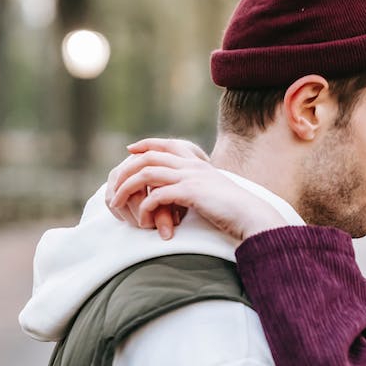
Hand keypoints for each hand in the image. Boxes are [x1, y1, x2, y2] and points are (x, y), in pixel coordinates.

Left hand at [107, 143, 284, 243]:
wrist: (252, 216)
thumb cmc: (236, 209)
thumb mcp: (215, 192)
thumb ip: (200, 187)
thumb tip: (188, 193)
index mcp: (197, 163)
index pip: (166, 145)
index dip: (146, 145)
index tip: (130, 151)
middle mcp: (192, 166)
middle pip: (148, 157)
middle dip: (126, 170)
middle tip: (113, 186)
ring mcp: (190, 177)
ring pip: (146, 173)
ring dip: (127, 188)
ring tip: (117, 203)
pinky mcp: (190, 193)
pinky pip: (157, 196)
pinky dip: (145, 208)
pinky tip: (144, 221)